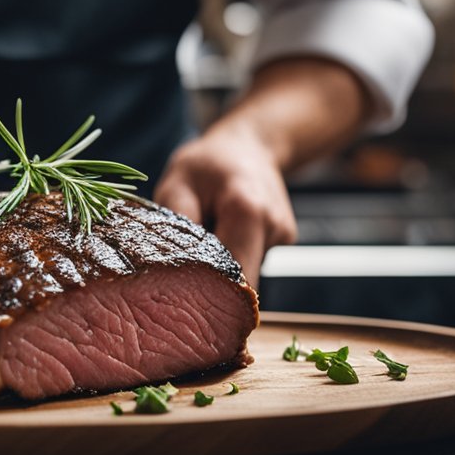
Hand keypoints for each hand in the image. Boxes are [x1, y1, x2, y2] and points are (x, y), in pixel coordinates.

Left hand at [153, 122, 296, 287]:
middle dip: (215, 289)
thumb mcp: (178, 184)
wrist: (249, 144)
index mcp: (247, 211)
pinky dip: (233, 253)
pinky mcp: (283, 239)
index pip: (234, 277)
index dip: (211, 300)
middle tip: (184, 282)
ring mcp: (282, 234)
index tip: (187, 309)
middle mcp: (272, 226)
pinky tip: (225, 229)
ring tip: (208, 233)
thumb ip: (177, 227)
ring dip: (223, 266)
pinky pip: (252, 258)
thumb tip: (171, 269)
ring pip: (246, 271)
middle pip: (243, 283)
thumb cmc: (207, 163)